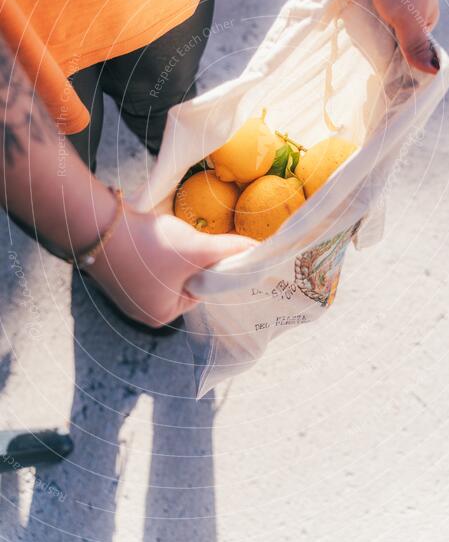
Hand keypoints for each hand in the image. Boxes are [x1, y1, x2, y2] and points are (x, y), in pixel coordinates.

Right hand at [89, 207, 254, 327]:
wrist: (97, 225)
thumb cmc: (150, 246)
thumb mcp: (196, 248)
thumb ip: (228, 249)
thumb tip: (258, 249)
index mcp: (162, 316)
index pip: (199, 290)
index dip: (205, 266)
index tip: (202, 247)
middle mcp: (142, 310)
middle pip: (181, 279)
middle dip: (186, 257)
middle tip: (181, 240)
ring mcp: (125, 292)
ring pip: (163, 268)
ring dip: (168, 250)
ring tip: (161, 236)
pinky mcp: (115, 272)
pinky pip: (143, 261)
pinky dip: (149, 247)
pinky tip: (145, 235)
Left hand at [348, 0, 439, 74]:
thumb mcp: (406, 17)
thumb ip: (415, 45)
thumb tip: (433, 73)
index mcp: (427, 16)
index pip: (412, 49)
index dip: (397, 62)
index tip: (378, 77)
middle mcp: (413, 3)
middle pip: (392, 34)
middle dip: (378, 43)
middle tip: (357, 62)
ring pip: (376, 17)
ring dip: (364, 25)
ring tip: (347, 43)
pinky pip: (365, 1)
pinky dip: (357, 7)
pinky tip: (345, 19)